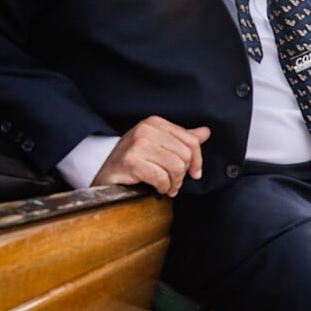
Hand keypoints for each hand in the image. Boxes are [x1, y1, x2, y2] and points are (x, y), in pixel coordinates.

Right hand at [91, 116, 208, 195]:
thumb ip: (182, 139)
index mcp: (155, 123)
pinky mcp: (131, 161)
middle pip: (186, 155)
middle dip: (182, 174)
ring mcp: (137, 144)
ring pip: (176, 167)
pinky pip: (161, 178)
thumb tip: (205, 132)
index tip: (195, 173)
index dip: (198, 161)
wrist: (105, 174)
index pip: (191, 141)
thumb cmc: (133, 161)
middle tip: (173, 182)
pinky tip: (155, 187)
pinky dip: (162, 187)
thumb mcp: (159, 146)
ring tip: (166, 186)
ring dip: (173, 183)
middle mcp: (146, 129)